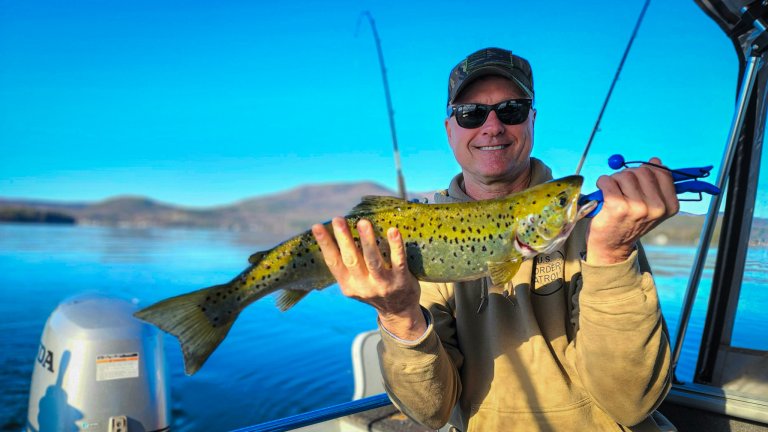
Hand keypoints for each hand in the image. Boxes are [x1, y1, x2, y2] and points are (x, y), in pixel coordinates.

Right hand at [312, 217, 426, 339]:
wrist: (399, 312)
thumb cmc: (375, 289)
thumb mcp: (356, 283)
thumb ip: (348, 265)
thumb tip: (339, 232)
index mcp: (348, 285)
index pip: (333, 262)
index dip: (325, 245)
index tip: (317, 226)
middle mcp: (363, 286)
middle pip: (351, 260)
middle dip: (344, 239)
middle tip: (338, 219)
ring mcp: (383, 285)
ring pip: (373, 261)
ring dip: (367, 241)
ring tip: (363, 222)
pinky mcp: (401, 281)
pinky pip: (398, 261)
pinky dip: (396, 246)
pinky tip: (393, 231)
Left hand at [586, 157, 679, 264]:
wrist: (612, 245)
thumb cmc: (630, 221)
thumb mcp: (651, 205)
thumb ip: (657, 184)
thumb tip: (656, 161)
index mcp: (670, 205)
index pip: (662, 172)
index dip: (646, 172)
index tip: (638, 184)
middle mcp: (657, 207)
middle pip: (642, 171)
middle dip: (629, 176)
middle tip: (622, 190)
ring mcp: (638, 207)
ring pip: (624, 175)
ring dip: (615, 181)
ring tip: (614, 195)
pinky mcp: (618, 206)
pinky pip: (608, 181)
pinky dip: (602, 183)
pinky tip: (603, 194)